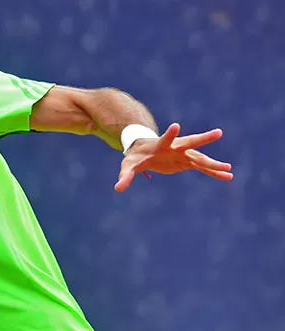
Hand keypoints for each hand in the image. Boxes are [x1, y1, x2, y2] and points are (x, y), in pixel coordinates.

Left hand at [115, 122, 232, 191]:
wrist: (144, 152)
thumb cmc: (135, 157)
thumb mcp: (128, 166)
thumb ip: (125, 176)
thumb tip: (118, 188)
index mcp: (160, 145)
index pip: (165, 138)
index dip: (170, 133)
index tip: (176, 126)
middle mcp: (175, 147)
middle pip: (190, 142)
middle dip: (203, 139)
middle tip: (218, 132)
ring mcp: (183, 154)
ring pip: (200, 158)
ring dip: (213, 164)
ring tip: (229, 169)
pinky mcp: (187, 162)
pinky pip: (203, 167)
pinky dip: (214, 172)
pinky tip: (227, 176)